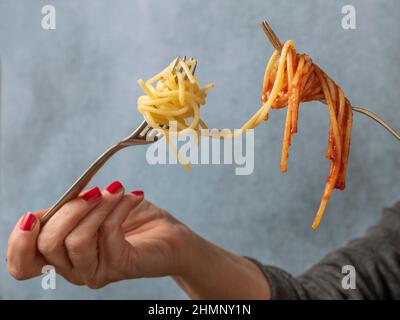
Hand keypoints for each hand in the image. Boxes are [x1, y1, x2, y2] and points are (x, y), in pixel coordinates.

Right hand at [8, 180, 270, 297]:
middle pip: (48, 245)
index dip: (19, 240)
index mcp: (63, 255)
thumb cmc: (133, 220)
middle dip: (69, 209)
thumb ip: (71, 209)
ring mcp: (97, 271)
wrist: (171, 236)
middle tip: (94, 192)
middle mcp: (75, 269)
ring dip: (96, 208)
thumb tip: (58, 202)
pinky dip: (118, 208)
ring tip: (116, 193)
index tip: (33, 215)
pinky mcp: (120, 266)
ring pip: (76, 241)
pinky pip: (107, 235)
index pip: (23, 264)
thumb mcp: (95, 209)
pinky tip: (133, 196)